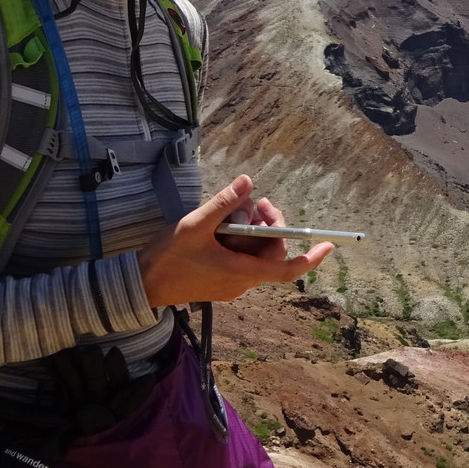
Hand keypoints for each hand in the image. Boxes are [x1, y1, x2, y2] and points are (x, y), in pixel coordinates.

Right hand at [138, 175, 333, 307]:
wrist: (140, 286)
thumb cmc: (167, 258)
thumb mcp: (194, 225)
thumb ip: (223, 203)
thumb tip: (249, 181)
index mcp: (240, 272)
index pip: (285, 269)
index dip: (309, 258)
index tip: (329, 246)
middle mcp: (240, 282)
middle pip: (271, 252)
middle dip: (269, 224)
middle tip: (254, 202)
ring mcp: (231, 284)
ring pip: (255, 254)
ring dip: (251, 230)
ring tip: (232, 211)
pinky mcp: (220, 281)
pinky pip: (241, 258)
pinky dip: (239, 240)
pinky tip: (221, 225)